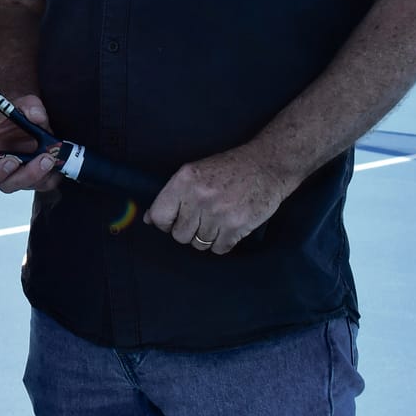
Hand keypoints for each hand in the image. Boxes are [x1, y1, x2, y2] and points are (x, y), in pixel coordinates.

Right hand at [0, 96, 63, 194]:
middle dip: (25, 175)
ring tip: (52, 157)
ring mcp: (16, 173)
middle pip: (5, 184)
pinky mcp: (33, 178)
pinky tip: (56, 162)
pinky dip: (51, 176)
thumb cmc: (19, 112)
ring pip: (25, 186)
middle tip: (43, 159)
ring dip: (40, 175)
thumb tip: (37, 117)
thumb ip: (30, 106)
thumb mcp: (25, 103)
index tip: (12, 161)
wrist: (32, 117)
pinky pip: (42, 184)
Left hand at [142, 144, 289, 254]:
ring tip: (217, 221)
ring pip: (199, 244)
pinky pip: (219, 249)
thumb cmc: (228, 169)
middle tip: (201, 220)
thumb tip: (149, 219)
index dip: (164, 223)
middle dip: (188, 232)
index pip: (160, 215)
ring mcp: (218, 213)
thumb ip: (172, 195)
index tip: (173, 222)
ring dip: (207, 238)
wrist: (265, 166)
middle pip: (179, 235)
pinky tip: (228, 228)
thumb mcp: (195, 172)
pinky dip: (223, 243)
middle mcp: (198, 196)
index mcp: (184, 180)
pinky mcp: (236, 226)